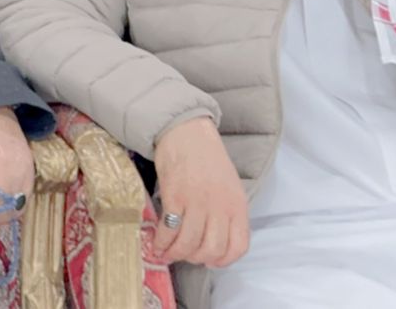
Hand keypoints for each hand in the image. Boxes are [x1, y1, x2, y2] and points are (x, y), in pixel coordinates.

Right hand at [153, 117, 248, 266]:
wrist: (186, 132)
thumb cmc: (207, 158)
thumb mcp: (229, 186)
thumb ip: (227, 212)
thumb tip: (214, 238)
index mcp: (237, 205)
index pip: (238, 246)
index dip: (222, 260)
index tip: (209, 261)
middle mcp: (220, 207)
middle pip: (211, 249)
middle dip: (195, 258)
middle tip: (184, 255)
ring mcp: (198, 202)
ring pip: (189, 243)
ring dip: (176, 253)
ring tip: (167, 252)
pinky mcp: (175, 197)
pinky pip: (169, 229)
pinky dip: (162, 241)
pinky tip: (157, 243)